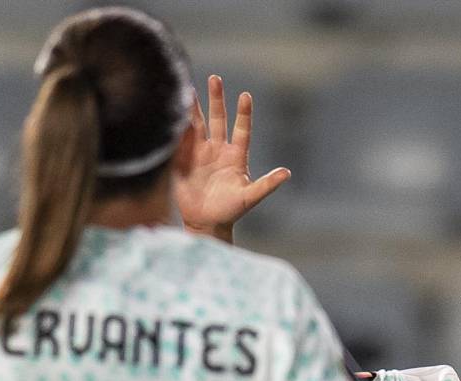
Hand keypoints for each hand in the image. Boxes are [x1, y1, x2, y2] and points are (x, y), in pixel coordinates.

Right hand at [174, 75, 290, 238]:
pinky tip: (173, 110)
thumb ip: (267, 184)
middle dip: (216, 100)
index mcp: (236, 156)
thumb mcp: (250, 197)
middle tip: (215, 78)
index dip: (243, 113)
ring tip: (188, 88)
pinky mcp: (183, 160)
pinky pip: (180, 139)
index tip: (246, 95)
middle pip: (218, 119)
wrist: (206, 222)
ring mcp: (200, 153)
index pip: (241, 129)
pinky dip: (177, 126)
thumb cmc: (231, 210)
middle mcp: (218, 149)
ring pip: (197, 124)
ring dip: (194, 108)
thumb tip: (287, 173)